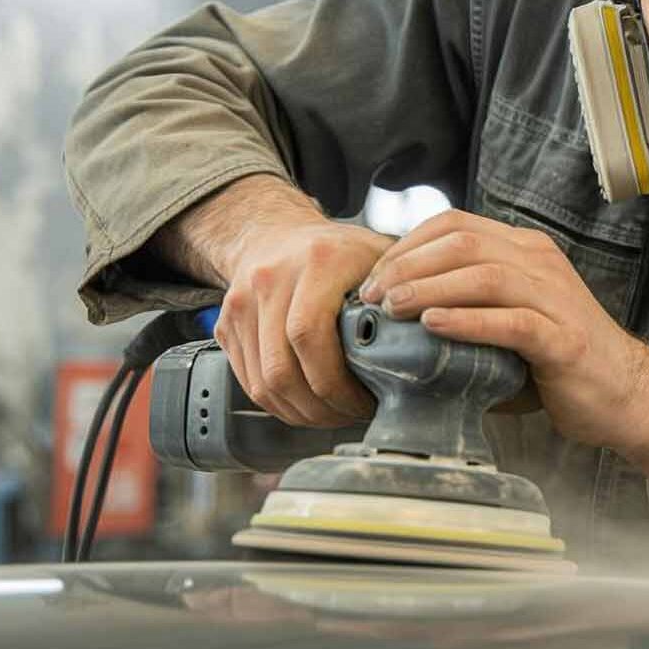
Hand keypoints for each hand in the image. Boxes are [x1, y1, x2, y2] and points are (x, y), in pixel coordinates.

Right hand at [215, 219, 391, 427]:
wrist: (276, 233)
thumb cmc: (339, 252)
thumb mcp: (378, 257)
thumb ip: (401, 293)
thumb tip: (423, 343)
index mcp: (317, 261)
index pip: (309, 335)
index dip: (337, 381)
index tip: (365, 399)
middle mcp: (270, 279)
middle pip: (283, 369)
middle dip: (321, 406)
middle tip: (352, 415)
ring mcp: (241, 303)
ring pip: (263, 383)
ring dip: (300, 413)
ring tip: (333, 415)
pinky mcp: (225, 325)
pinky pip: (248, 382)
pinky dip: (279, 404)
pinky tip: (308, 405)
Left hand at [359, 211, 648, 452]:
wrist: (625, 395)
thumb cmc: (558, 363)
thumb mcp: (510, 318)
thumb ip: (468, 306)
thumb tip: (394, 316)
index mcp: (527, 252)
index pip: (456, 225)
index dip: (407, 245)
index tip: (374, 276)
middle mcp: (542, 264)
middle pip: (463, 243)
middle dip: (406, 265)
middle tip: (371, 295)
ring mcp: (556, 298)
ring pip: (483, 275)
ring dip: (428, 289)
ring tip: (392, 308)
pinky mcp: (563, 339)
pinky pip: (510, 321)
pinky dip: (466, 322)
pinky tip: (433, 327)